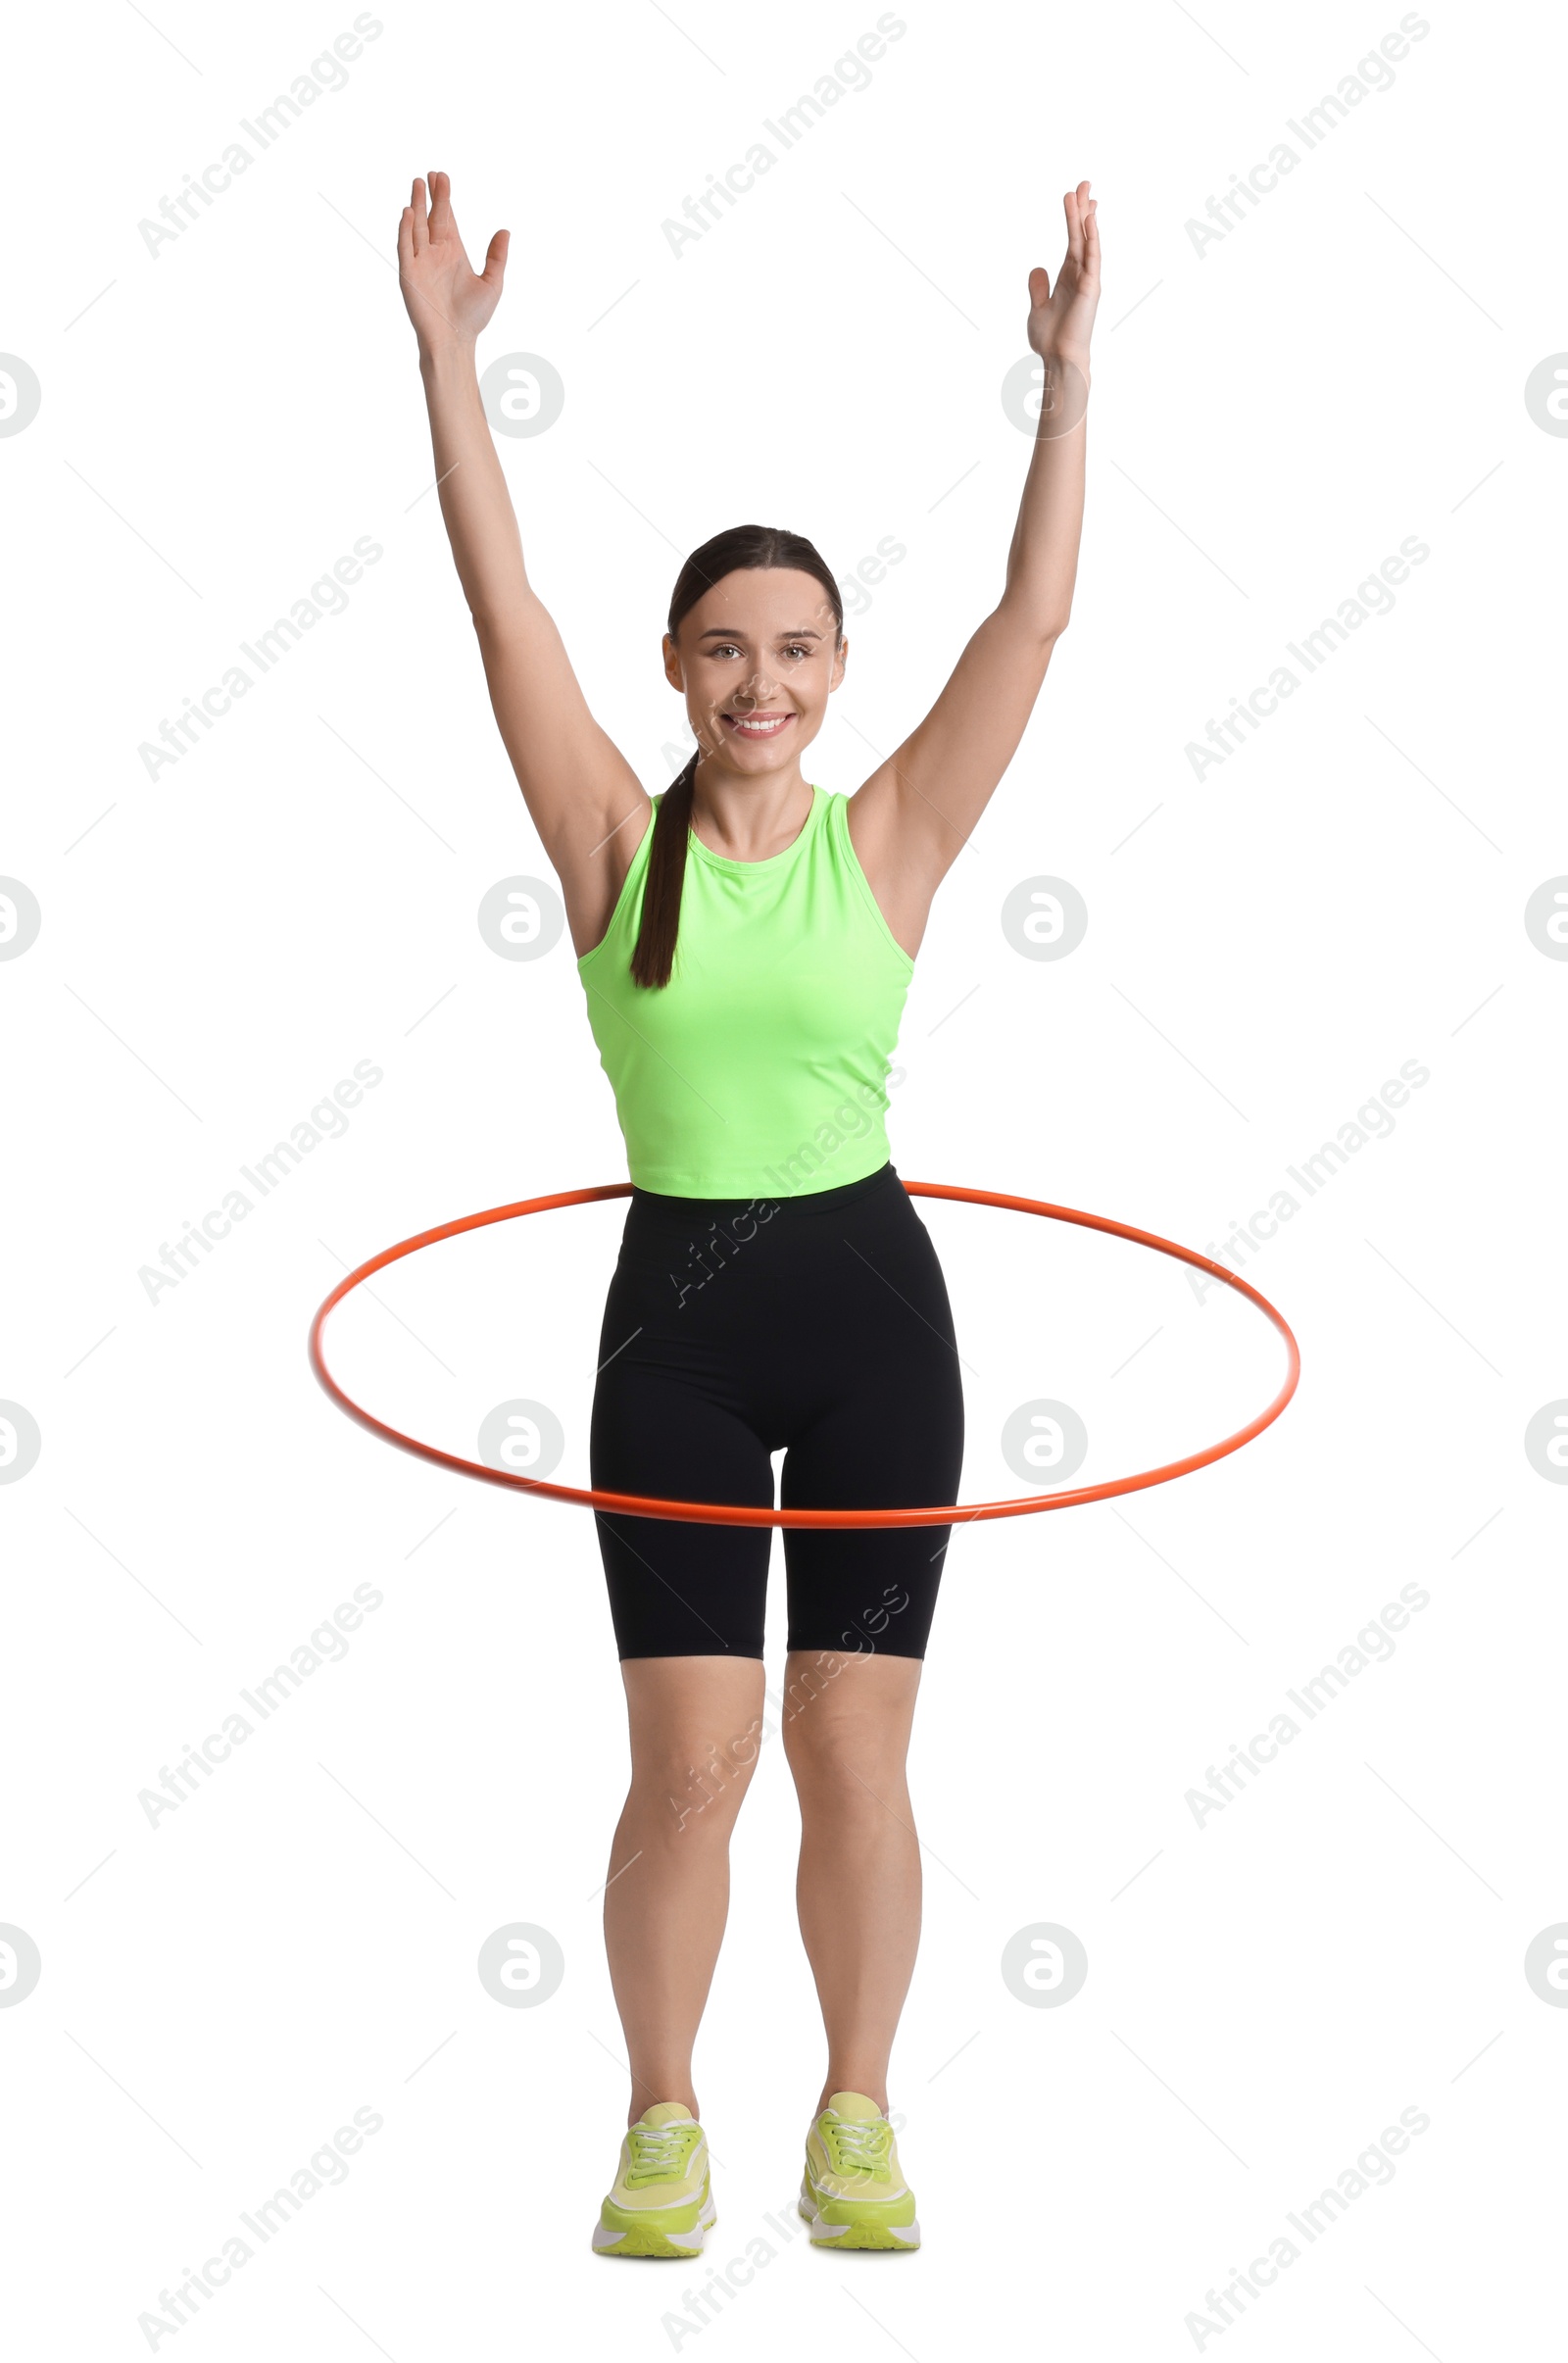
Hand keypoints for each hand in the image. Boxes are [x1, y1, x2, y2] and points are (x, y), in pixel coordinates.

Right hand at [397, 170, 508, 354]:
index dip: (445, 198)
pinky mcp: (409, 274)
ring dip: (416, 206)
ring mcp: (421, 262)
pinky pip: (405, 247)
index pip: (448, 218)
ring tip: (417, 184)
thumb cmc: (473, 317)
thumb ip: (496, 257)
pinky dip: (406, 230)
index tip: (442, 178)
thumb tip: (505, 230)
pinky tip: (409, 213)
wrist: (456, 341)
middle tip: (431, 175)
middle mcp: (435, 253)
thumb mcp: (492, 283)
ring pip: (416, 227)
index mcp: (454, 252)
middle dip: (431, 196)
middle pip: (431, 217)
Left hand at [1026, 181, 1099, 375]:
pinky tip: (1090, 220)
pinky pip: (1092, 258)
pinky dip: (1092, 238)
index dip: (1075, 218)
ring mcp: (1087, 279)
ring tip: (1084, 193)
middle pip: (1081, 234)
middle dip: (1082, 208)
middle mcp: (1080, 273)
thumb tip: (1037, 268)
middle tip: (1084, 183)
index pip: (1073, 240)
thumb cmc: (1051, 338)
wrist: (1059, 358)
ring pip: (1087, 241)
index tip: (1076, 197)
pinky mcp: (1091, 287)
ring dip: (1085, 217)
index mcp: (1068, 275)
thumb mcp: (1038, 306)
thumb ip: (1038, 286)